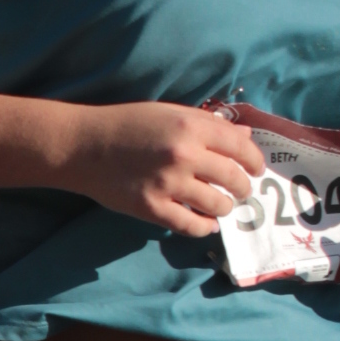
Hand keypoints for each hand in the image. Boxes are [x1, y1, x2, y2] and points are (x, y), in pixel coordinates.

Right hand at [57, 102, 266, 237]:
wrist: (83, 147)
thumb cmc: (127, 125)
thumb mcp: (169, 113)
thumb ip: (207, 125)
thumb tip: (244, 137)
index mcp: (191, 127)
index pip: (241, 147)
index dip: (254, 161)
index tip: (256, 170)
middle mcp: (184, 155)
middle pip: (234, 178)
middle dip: (243, 188)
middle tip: (240, 191)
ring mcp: (168, 184)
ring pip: (217, 205)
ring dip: (224, 208)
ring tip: (220, 206)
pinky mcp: (152, 208)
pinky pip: (191, 225)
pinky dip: (203, 227)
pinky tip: (205, 223)